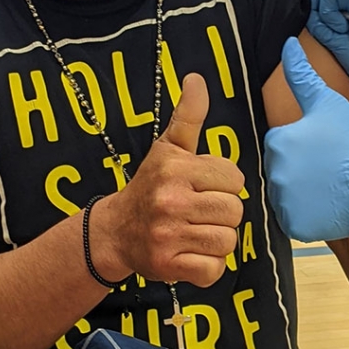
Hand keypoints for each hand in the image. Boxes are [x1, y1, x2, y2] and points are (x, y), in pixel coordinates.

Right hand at [92, 73, 243, 285]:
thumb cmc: (150, 186)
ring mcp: (168, 235)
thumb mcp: (168, 147)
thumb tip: (196, 78)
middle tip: (199, 212)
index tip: (202, 186)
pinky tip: (191, 254)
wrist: (114, 231)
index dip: (223, 184)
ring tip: (195, 232)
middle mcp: (170, 200)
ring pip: (227, 241)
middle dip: (222, 213)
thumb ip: (188, 114)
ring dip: (216, 240)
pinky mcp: (168, 266)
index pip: (234, 178)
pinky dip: (208, 267)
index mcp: (175, 168)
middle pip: (234, 211)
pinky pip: (214, 270)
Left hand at [263, 38, 348, 241]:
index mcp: (277, 141)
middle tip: (327, 167)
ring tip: (328, 186)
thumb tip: (288, 44)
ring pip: (286, 195)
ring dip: (302, 192)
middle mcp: (274, 172)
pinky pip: (294, 218)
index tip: (322, 147)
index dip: (302, 144)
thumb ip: (301, 74)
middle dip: (300, 169)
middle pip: (281, 169)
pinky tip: (326, 204)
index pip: (280, 143)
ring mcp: (284, 202)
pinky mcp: (295, 225)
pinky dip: (307, 215)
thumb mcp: (327, 102)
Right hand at [307, 0, 348, 101]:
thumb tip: (308, 16)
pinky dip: (327, 10)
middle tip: (322, 22)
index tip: (337, 30)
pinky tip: (331, 29)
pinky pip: (336, 0)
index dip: (325, 10)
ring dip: (322, 4)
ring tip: (328, 27)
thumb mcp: (348, 53)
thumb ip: (326, 32)